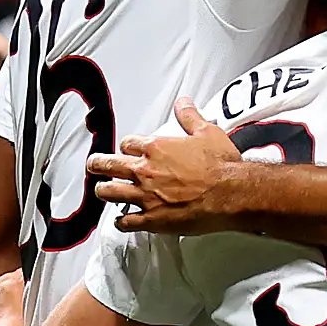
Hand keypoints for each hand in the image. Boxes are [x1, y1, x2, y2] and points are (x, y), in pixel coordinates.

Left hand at [94, 99, 244, 225]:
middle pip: (108, 165)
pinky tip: (121, 221)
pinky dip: (121, 221)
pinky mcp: (152, 219)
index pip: (127, 144)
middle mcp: (144, 171)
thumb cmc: (221, 166)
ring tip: (103, 191)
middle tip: (95, 166)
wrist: (231, 193)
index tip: (127, 150)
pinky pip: (126, 222)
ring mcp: (145, 196)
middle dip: (98, 165)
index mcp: (155, 148)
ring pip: (109, 192)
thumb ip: (190, 117)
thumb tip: (183, 103)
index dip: (126, 147)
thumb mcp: (207, 133)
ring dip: (104, 191)